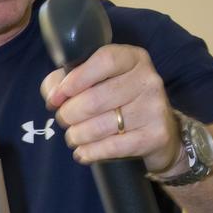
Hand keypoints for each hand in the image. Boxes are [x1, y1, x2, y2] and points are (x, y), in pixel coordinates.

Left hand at [41, 44, 181, 173]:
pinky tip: (83, 153)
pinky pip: (112, 147)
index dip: (75, 80)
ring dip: (77, 135)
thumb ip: (66, 80)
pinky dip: (90, 152)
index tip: (57, 97)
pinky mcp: (155, 136)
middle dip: (69, 114)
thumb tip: (53, 96)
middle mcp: (148, 80)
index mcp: (133, 59)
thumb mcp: (95, 80)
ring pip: (100, 126)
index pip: (104, 61)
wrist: (158, 130)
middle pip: (94, 99)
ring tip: (73, 137)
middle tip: (64, 120)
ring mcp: (154, 109)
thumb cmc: (118, 100)